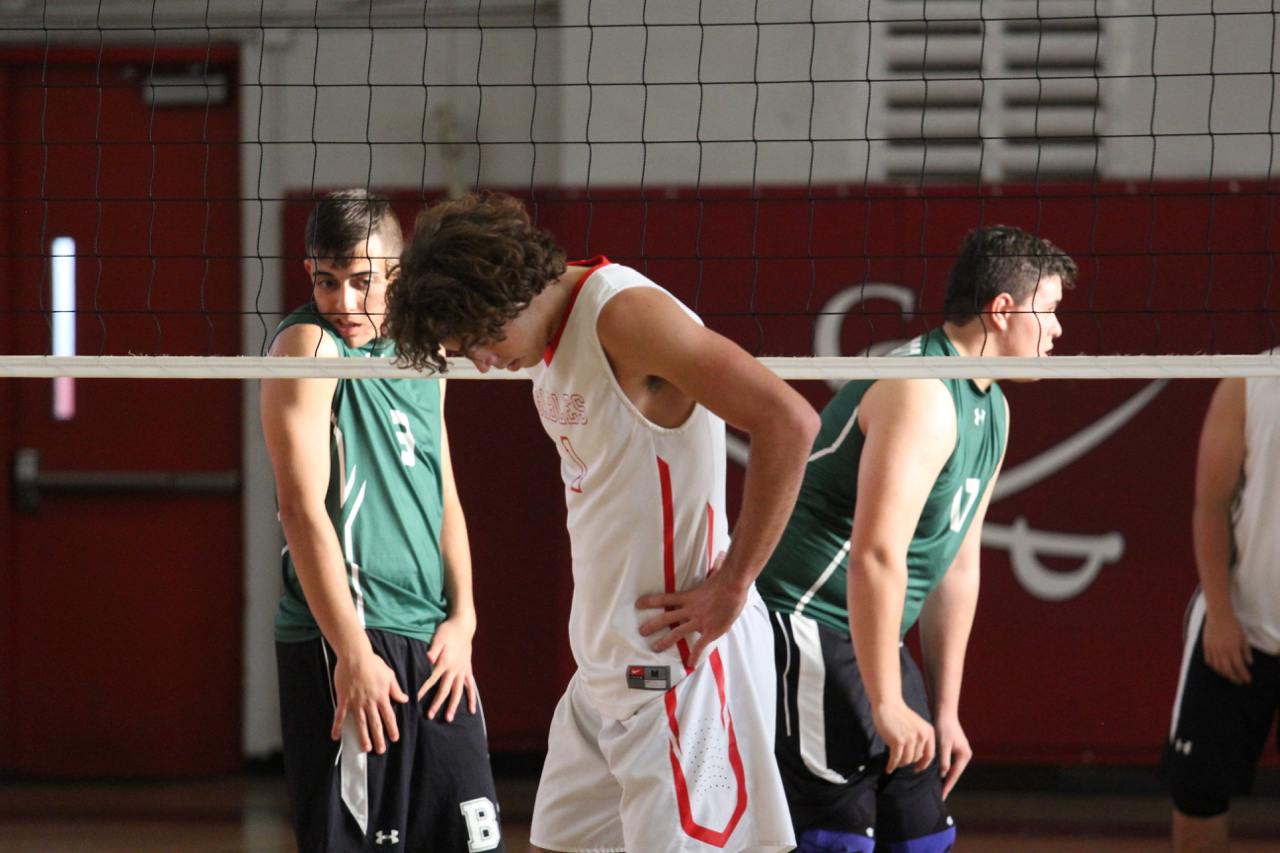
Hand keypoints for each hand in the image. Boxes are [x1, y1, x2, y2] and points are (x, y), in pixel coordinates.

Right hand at [332, 649, 408, 752]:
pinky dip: (337, 727)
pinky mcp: (344, 700)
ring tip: (365, 748)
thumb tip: (404, 699)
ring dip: (363, 737)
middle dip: (379, 738)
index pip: (389, 716)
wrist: (355, 656)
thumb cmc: (373, 663)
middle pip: (375, 724)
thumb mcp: (389, 674)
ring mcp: (356, 703)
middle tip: (380, 750)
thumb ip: (396, 689)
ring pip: (360, 723)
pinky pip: (340, 716)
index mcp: (382, 697)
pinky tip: (335, 737)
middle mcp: (370, 703)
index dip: (392, 728)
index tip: (394, 738)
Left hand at [418, 616, 477, 721]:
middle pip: (444, 690)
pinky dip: (472, 698)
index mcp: (445, 663)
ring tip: (448, 718)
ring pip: (457, 692)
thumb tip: (428, 659)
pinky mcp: (467, 670)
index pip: (431, 680)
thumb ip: (433, 649)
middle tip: (429, 716)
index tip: (415, 700)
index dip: (423, 690)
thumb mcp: (439, 637)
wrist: (464, 626)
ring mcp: (462, 671)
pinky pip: (470, 687)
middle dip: (436, 704)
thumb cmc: (448, 631)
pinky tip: (472, 710)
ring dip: (453, 706)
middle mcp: (454, 670)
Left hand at [636, 552, 747, 667]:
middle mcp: (690, 610)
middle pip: (666, 618)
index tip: (638, 604)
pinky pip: (700, 646)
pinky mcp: (709, 631)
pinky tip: (689, 663)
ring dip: (665, 641)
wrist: (734, 589)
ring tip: (655, 648)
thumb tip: (722, 554)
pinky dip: (694, 655)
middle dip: (652, 625)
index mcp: (690, 597)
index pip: (665, 598)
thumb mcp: (719, 573)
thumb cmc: (727, 580)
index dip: (650, 601)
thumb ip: (717, 566)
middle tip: (641, 631)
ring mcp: (699, 621)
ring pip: (677, 633)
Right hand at [872, 699, 935, 774]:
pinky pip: (895, 758)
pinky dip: (891, 765)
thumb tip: (919, 759)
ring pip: (906, 760)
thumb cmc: (900, 716)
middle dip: (907, 761)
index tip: (917, 769)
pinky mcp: (898, 741)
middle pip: (916, 758)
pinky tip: (888, 769)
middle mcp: (921, 736)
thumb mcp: (917, 726)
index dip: (923, 764)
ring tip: (894, 764)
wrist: (888, 704)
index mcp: (928, 732)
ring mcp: (910, 739)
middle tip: (900, 762)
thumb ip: (920, 740)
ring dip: (899, 763)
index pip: (929, 755)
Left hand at [933, 713, 971, 798]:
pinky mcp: (954, 748)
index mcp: (964, 755)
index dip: (947, 786)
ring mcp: (960, 752)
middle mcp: (965, 755)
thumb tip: (943, 775)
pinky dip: (944, 769)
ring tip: (937, 789)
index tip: (942, 797)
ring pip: (952, 769)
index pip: (954, 775)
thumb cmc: (943, 727)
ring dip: (945, 777)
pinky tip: (937, 774)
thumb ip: (944, 761)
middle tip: (939, 797)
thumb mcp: (943, 745)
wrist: (944, 713)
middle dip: (947, 784)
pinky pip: (949, 763)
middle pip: (955, 774)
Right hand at [1203, 609, 1252, 685]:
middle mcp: (1222, 651)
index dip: (1243, 675)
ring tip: (1229, 677)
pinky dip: (1213, 667)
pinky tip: (1218, 669)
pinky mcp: (1206, 647)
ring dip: (1224, 674)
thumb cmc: (1233, 625)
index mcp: (1233, 648)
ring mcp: (1212, 649)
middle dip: (1234, 678)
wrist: (1218, 615)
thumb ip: (1246, 651)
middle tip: (1239, 682)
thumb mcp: (1243, 637)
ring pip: (1217, 667)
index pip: (1239, 666)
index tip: (1247, 680)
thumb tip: (1249, 663)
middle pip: (1228, 670)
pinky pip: (1208, 661)